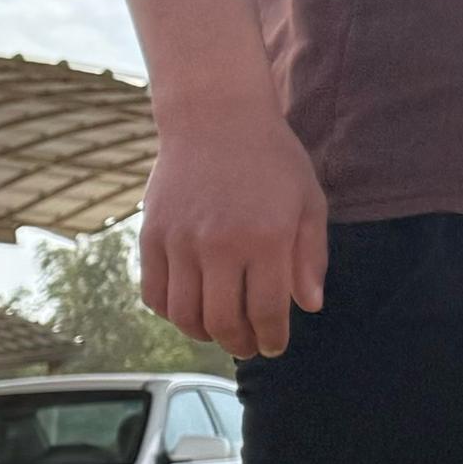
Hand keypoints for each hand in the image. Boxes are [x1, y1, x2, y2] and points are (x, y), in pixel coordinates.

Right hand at [138, 95, 329, 358]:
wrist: (214, 118)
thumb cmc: (270, 158)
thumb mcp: (307, 201)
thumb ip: (309, 255)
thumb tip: (309, 305)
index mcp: (266, 238)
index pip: (268, 309)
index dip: (272, 336)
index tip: (273, 345)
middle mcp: (220, 245)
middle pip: (223, 320)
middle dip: (238, 342)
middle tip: (246, 344)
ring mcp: (181, 243)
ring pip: (185, 314)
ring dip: (203, 332)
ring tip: (217, 330)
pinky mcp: (152, 237)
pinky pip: (155, 294)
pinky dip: (171, 312)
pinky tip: (188, 308)